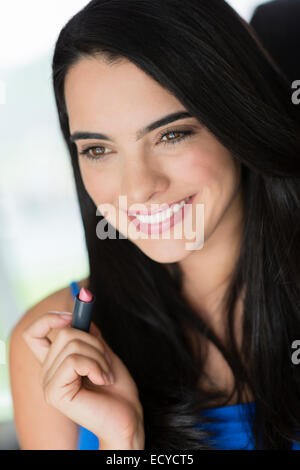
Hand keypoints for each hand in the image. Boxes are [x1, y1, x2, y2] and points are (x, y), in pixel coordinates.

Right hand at [22, 311, 144, 448]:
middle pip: (62, 333)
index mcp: (55, 362)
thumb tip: (81, 312)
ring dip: (98, 355)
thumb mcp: (103, 352)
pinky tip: (102, 380)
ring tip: (105, 374)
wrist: (127, 417)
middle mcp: (47, 372)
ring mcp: (48, 384)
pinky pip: (73, 361)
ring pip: (71, 344)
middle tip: (105, 361)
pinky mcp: (54, 393)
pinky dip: (95, 366)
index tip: (73, 317)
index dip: (49, 318)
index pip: (33, 333)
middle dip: (93, 341)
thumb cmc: (116, 388)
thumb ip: (89, 334)